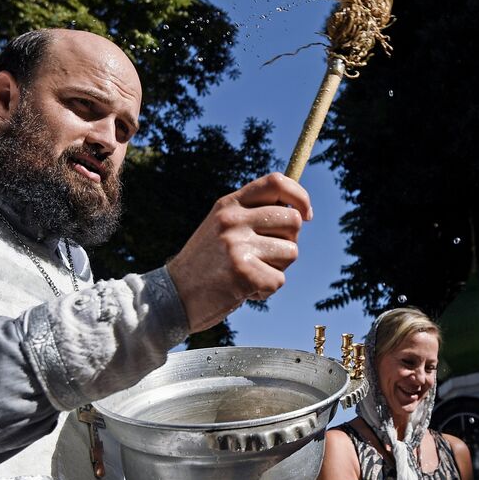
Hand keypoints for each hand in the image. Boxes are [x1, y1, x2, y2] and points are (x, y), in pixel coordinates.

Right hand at [165, 173, 311, 331]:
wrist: (172, 297)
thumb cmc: (205, 265)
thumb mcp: (221, 228)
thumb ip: (252, 215)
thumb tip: (298, 213)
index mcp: (229, 205)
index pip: (276, 182)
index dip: (299, 196)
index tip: (306, 215)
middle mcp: (233, 220)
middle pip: (292, 221)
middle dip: (288, 242)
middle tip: (265, 257)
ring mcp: (237, 246)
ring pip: (291, 252)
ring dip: (276, 269)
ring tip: (248, 274)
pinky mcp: (243, 273)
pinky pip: (279, 280)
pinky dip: (265, 291)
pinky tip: (242, 290)